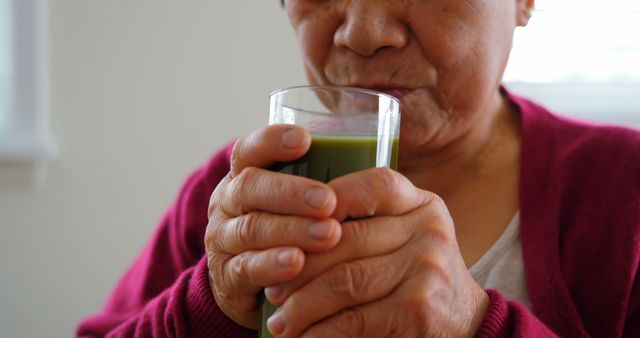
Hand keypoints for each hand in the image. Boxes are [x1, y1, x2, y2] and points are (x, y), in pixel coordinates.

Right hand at [204, 125, 342, 328]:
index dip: (271, 141)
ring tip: (329, 234)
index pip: (248, 150)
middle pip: (249, 187)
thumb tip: (377, 150)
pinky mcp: (227, 277)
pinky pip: (247, 268)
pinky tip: (297, 263)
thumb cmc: (287, 229)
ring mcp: (223, 240)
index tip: (304, 139)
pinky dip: (272, 265)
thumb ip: (320, 179)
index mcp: (243, 176)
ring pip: (252, 228)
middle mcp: (227, 203)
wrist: (251, 286)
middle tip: (329, 201)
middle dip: (290, 192)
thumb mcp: (294, 202)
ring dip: (292, 230)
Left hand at [264, 168, 489, 336]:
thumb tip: (291, 225)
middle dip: (298, 267)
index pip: (370, 186)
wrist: (465, 324)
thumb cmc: (417, 276)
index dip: (324, 202)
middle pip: (345, 239)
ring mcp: (427, 268)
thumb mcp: (404, 237)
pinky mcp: (419, 309)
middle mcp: (428, 229)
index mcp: (421, 204)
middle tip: (273, 289)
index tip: (288, 228)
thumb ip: (366, 222)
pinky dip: (321, 333)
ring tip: (281, 319)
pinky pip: (354, 319)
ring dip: (302, 305)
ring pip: (343, 281)